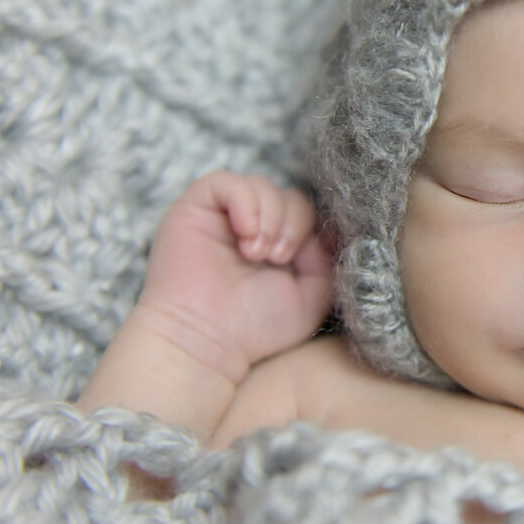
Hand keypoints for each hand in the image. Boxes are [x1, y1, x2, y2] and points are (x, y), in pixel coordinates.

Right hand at [137, 170, 335, 384]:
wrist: (206, 343)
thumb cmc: (256, 327)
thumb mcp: (312, 295)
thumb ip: (328, 260)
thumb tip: (328, 230)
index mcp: (277, 243)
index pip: (306, 212)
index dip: (312, 228)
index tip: (305, 260)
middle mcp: (250, 226)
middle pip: (288, 195)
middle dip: (292, 224)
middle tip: (278, 259)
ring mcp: (222, 216)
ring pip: (261, 185)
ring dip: (269, 218)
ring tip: (257, 254)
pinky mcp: (194, 208)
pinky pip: (225, 181)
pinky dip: (244, 203)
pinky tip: (244, 235)